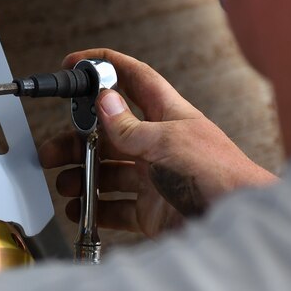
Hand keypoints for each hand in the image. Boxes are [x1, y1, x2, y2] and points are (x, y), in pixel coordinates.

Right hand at [39, 49, 276, 237]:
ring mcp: (154, 178)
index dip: (105, 67)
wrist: (238, 226)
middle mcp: (159, 144)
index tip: (76, 64)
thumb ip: (131, 127)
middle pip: (109, 133)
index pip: (134, 80)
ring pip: (107, 171)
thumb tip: (104, 101)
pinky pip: (115, 206)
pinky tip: (78, 210)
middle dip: (78, 139)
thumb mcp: (169, 142)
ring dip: (81, 175)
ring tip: (63, 184)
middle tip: (51, 150)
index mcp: (168, 115)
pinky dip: (94, 208)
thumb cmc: (219, 176)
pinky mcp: (152, 210)